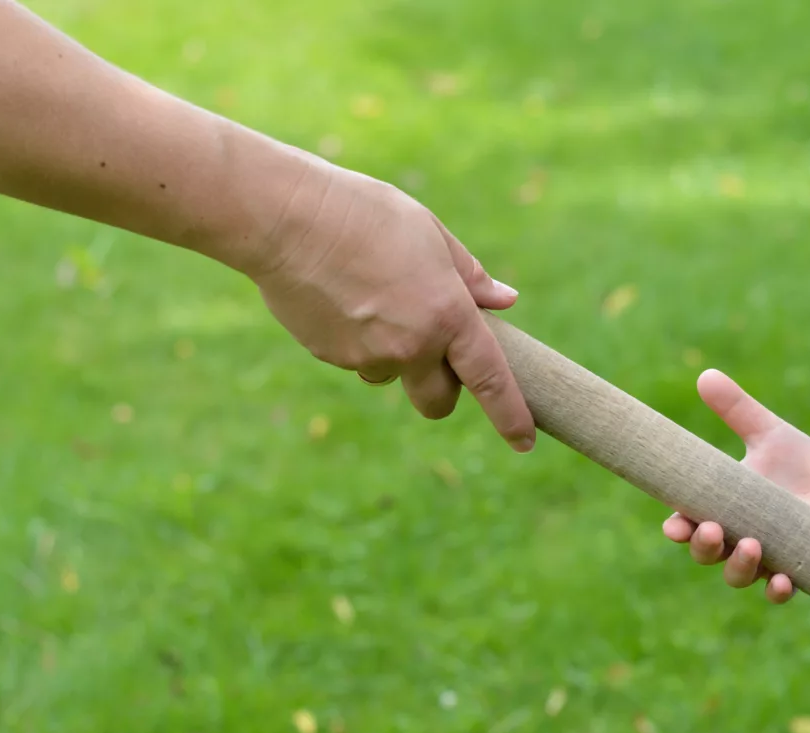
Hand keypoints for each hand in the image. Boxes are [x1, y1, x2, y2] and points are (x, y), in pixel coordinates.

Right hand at [243, 156, 535, 451]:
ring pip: (391, 375)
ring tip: (372, 295)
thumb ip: (469, 276)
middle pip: (437, 402)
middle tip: (434, 353)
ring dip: (393, 355)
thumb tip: (504, 301)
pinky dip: (357, 339)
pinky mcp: (331, 357)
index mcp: (448, 315)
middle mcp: (412, 346)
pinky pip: (356, 359)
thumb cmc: (364, 213)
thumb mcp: (430, 233)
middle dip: (441, 390)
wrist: (284, 218)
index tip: (525, 442)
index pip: (490, 380)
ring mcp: (368, 358)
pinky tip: (339, 293)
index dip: (511, 415)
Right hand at [662, 369, 809, 601]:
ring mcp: (763, 559)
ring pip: (738, 576)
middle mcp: (735, 539)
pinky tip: (781, 582)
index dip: (677, 528)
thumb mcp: (767, 431)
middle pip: (706, 554)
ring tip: (752, 547)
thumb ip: (736, 408)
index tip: (674, 524)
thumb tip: (706, 375)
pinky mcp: (795, 571)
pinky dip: (776, 590)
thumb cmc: (796, 460)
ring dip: (738, 567)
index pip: (687, 523)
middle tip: (713, 529)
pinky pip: (777, 590)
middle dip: (704, 547)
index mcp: (720, 508)